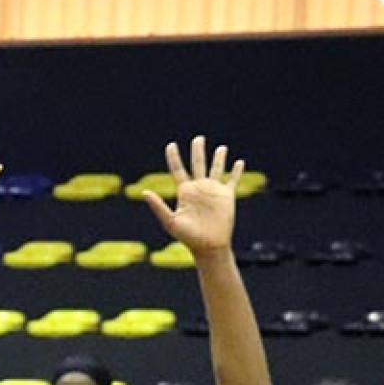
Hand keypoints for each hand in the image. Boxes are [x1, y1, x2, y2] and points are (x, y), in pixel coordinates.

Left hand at [143, 136, 244, 254]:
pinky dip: (236, 171)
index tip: (171, 145)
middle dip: (198, 151)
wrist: (209, 246)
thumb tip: (144, 192)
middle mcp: (199, 188)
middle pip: (198, 164)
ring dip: (219, 158)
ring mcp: (213, 191)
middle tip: (198, 138)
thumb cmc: (188, 237)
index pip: (178, 170)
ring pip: (216, 169)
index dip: (174, 157)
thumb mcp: (170, 221)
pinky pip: (232, 180)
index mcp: (185, 192)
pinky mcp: (227, 196)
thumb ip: (158, 206)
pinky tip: (239, 162)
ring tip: (221, 148)